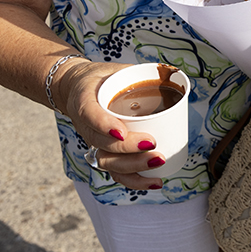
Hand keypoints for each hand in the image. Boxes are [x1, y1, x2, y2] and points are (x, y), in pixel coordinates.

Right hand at [57, 60, 171, 190]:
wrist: (76, 89)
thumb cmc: (103, 79)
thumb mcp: (116, 69)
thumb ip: (141, 72)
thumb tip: (173, 74)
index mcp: (84, 101)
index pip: (90, 115)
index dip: (104, 126)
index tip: (121, 132)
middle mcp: (86, 126)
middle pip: (103, 145)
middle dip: (129, 149)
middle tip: (153, 143)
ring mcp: (94, 143)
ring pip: (109, 163)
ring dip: (135, 167)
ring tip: (159, 161)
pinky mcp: (104, 153)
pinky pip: (116, 172)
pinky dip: (135, 181)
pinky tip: (155, 182)